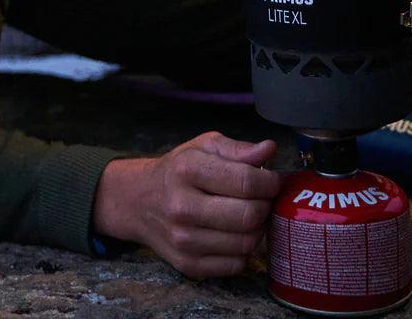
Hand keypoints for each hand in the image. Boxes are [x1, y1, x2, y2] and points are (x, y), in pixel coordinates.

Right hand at [92, 131, 280, 278]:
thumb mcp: (204, 146)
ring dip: (258, 229)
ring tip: (251, 214)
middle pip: (249, 216)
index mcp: (189, 170)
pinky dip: (244, 250)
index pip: (246, 182)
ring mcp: (184, 240)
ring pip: (246, 243)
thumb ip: (239, 148)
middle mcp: (183, 207)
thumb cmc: (178, 169)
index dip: (270, 182)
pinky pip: (235, 265)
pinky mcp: (188, 265)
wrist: (139, 201)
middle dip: (266, 206)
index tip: (272, 180)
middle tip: (264, 198)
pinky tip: (236, 233)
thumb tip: (270, 149)